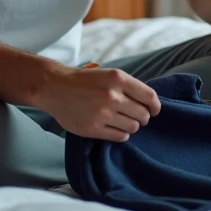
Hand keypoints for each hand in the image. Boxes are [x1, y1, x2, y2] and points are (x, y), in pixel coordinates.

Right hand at [35, 66, 161, 141]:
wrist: (54, 88)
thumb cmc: (82, 80)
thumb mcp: (107, 74)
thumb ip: (127, 86)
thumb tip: (148, 102)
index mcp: (117, 78)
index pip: (149, 96)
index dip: (156, 106)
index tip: (155, 110)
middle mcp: (112, 96)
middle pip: (143, 114)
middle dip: (143, 117)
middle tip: (135, 115)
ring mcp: (103, 113)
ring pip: (133, 127)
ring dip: (131, 126)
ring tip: (121, 120)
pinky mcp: (93, 128)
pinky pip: (120, 137)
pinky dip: (122, 134)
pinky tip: (114, 128)